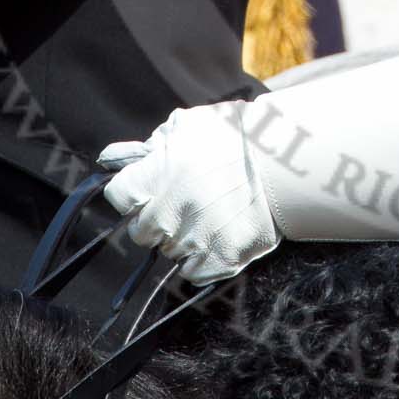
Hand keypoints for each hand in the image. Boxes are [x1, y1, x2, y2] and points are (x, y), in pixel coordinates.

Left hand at [98, 100, 280, 283]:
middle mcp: (167, 212)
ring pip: (168, 251)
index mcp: (155, 176)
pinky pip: (194, 273)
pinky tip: (217, 237)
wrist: (287, 160)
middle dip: (155, 217)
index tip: (150, 188)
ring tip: (209, 215)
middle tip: (183, 202)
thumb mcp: (188, 126)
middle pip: (140, 230)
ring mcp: (194, 239)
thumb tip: (111, 157)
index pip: (119, 196)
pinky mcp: (220, 259)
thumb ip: (150, 145)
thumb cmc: (236, 135)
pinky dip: (202, 260)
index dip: (134, 191)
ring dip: (182, 237)